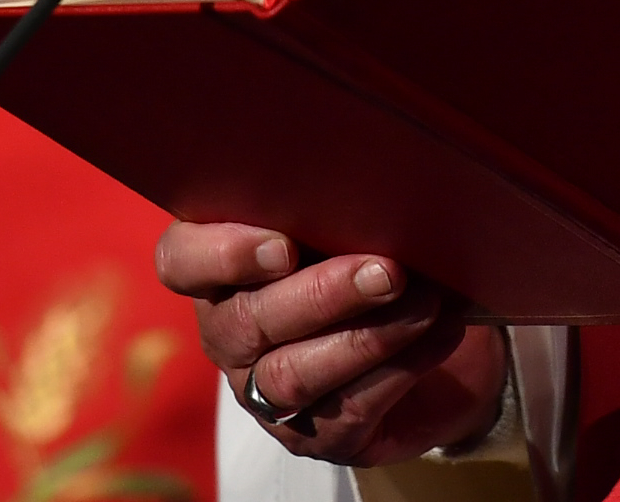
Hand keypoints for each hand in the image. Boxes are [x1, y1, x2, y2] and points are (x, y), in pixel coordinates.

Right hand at [156, 218, 510, 465]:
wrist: (435, 338)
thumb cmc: (375, 254)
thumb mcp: (347, 220)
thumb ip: (335, 204)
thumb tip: (371, 183)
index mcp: (220, 269)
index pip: (181, 262)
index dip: (221, 255)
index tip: (284, 246)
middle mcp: (230, 334)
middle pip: (248, 322)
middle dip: (322, 294)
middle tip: (386, 270)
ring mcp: (267, 393)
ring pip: (293, 374)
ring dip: (365, 337)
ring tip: (424, 304)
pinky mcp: (319, 437)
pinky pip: (348, 410)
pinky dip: (400, 368)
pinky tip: (439, 334)